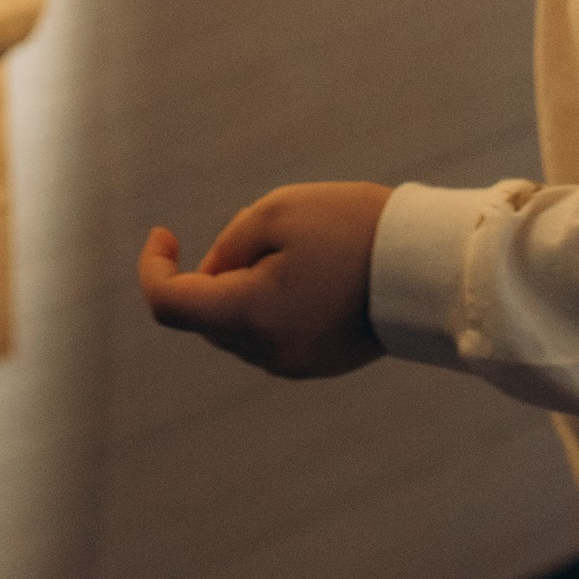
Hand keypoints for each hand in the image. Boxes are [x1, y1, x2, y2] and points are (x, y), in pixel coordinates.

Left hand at [137, 181, 391, 380]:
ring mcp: (293, 364)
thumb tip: (210, 276)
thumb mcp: (275, 213)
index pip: (168, 305)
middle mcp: (265, 352)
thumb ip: (227, 245)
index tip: (164, 232)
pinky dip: (269, 305)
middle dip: (211, 273)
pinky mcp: (316, 364)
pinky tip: (311, 274)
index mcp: (249, 316)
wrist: (425, 265)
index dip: (154, 267)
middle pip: (205, 315)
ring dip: (241, 289)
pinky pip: (269, 335)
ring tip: (298, 250)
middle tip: (259, 233)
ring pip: (236, 326)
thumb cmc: (349, 228)